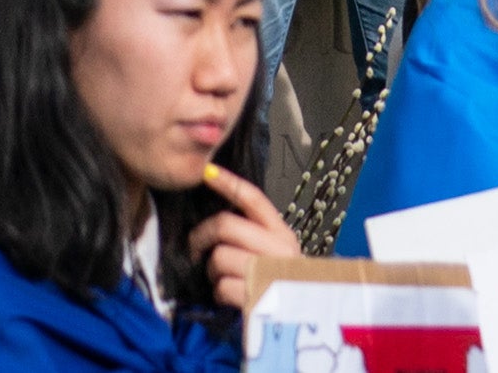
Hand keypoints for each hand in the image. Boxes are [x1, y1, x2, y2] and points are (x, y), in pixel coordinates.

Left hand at [191, 166, 300, 314]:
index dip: (228, 182)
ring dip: (212, 271)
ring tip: (223, 280)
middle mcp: (279, 250)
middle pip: (225, 225)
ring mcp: (269, 273)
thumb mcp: (274, 256)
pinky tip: (230, 298)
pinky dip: (219, 294)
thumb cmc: (280, 287)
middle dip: (202, 236)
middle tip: (197, 249)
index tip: (207, 172)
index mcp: (283, 235)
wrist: (301, 325)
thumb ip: (254, 236)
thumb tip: (218, 219)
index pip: (253, 199)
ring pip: (219, 257)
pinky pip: (222, 287)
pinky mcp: (258, 299)